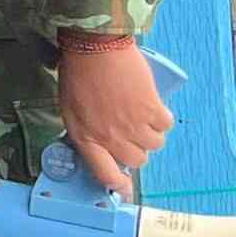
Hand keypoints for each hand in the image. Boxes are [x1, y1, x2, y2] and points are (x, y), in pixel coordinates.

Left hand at [59, 42, 174, 196]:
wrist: (94, 48)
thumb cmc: (78, 73)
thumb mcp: (70, 108)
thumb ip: (86, 131)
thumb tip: (101, 145)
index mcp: (86, 137)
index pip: (104, 174)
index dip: (117, 185)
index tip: (123, 188)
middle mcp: (110, 137)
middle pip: (136, 161)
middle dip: (135, 149)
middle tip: (129, 132)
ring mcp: (132, 126)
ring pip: (154, 145)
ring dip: (149, 132)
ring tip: (138, 113)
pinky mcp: (151, 111)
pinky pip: (165, 126)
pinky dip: (160, 117)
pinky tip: (149, 105)